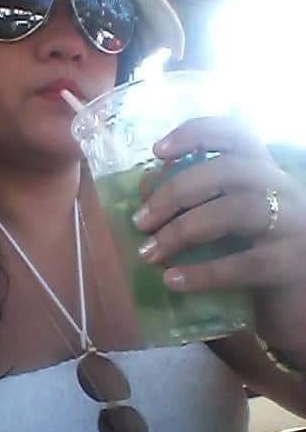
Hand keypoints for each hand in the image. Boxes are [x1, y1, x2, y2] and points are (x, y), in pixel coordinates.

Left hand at [133, 117, 305, 292]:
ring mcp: (291, 224)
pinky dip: (202, 273)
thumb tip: (146, 185)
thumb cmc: (250, 251)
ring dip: (182, 231)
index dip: (195, 134)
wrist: (293, 297)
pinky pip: (244, 264)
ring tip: (149, 254)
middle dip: (173, 193)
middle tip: (140, 222)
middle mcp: (281, 188)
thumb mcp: (219, 219)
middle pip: (227, 171)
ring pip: (235, 211)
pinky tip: (172, 281)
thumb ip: (187, 199)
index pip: (235, 134)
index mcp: (261, 171)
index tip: (156, 151)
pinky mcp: (291, 264)